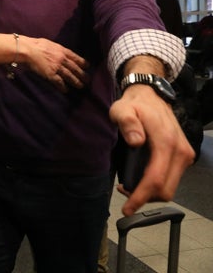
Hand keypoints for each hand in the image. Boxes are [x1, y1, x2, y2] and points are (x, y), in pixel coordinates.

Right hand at [21, 36, 87, 91]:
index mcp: (62, 50)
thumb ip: (55, 49)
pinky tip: (65, 90)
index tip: (87, 66)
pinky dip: (63, 86)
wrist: (27, 50)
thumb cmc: (35, 45)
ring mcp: (57, 67)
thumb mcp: (49, 43)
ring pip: (69, 76)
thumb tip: (57, 51)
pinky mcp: (50, 74)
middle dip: (82, 74)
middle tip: (87, 80)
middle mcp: (62, 59)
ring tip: (80, 86)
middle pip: (75, 68)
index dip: (82, 62)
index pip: (75, 57)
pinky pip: (59, 82)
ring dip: (76, 82)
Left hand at [110, 85, 193, 215]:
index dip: (141, 197)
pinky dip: (156, 185)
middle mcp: (180, 152)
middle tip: (123, 192)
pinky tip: (141, 179)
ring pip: (170, 188)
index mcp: (166, 142)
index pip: (156, 179)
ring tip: (129, 185)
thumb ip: (127, 123)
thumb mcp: (122, 109)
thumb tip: (136, 142)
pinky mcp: (183, 157)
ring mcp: (184, 156)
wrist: (152, 97)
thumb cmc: (135, 104)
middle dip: (145, 198)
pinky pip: (171, 180)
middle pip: (165, 190)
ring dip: (150, 193)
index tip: (127, 208)